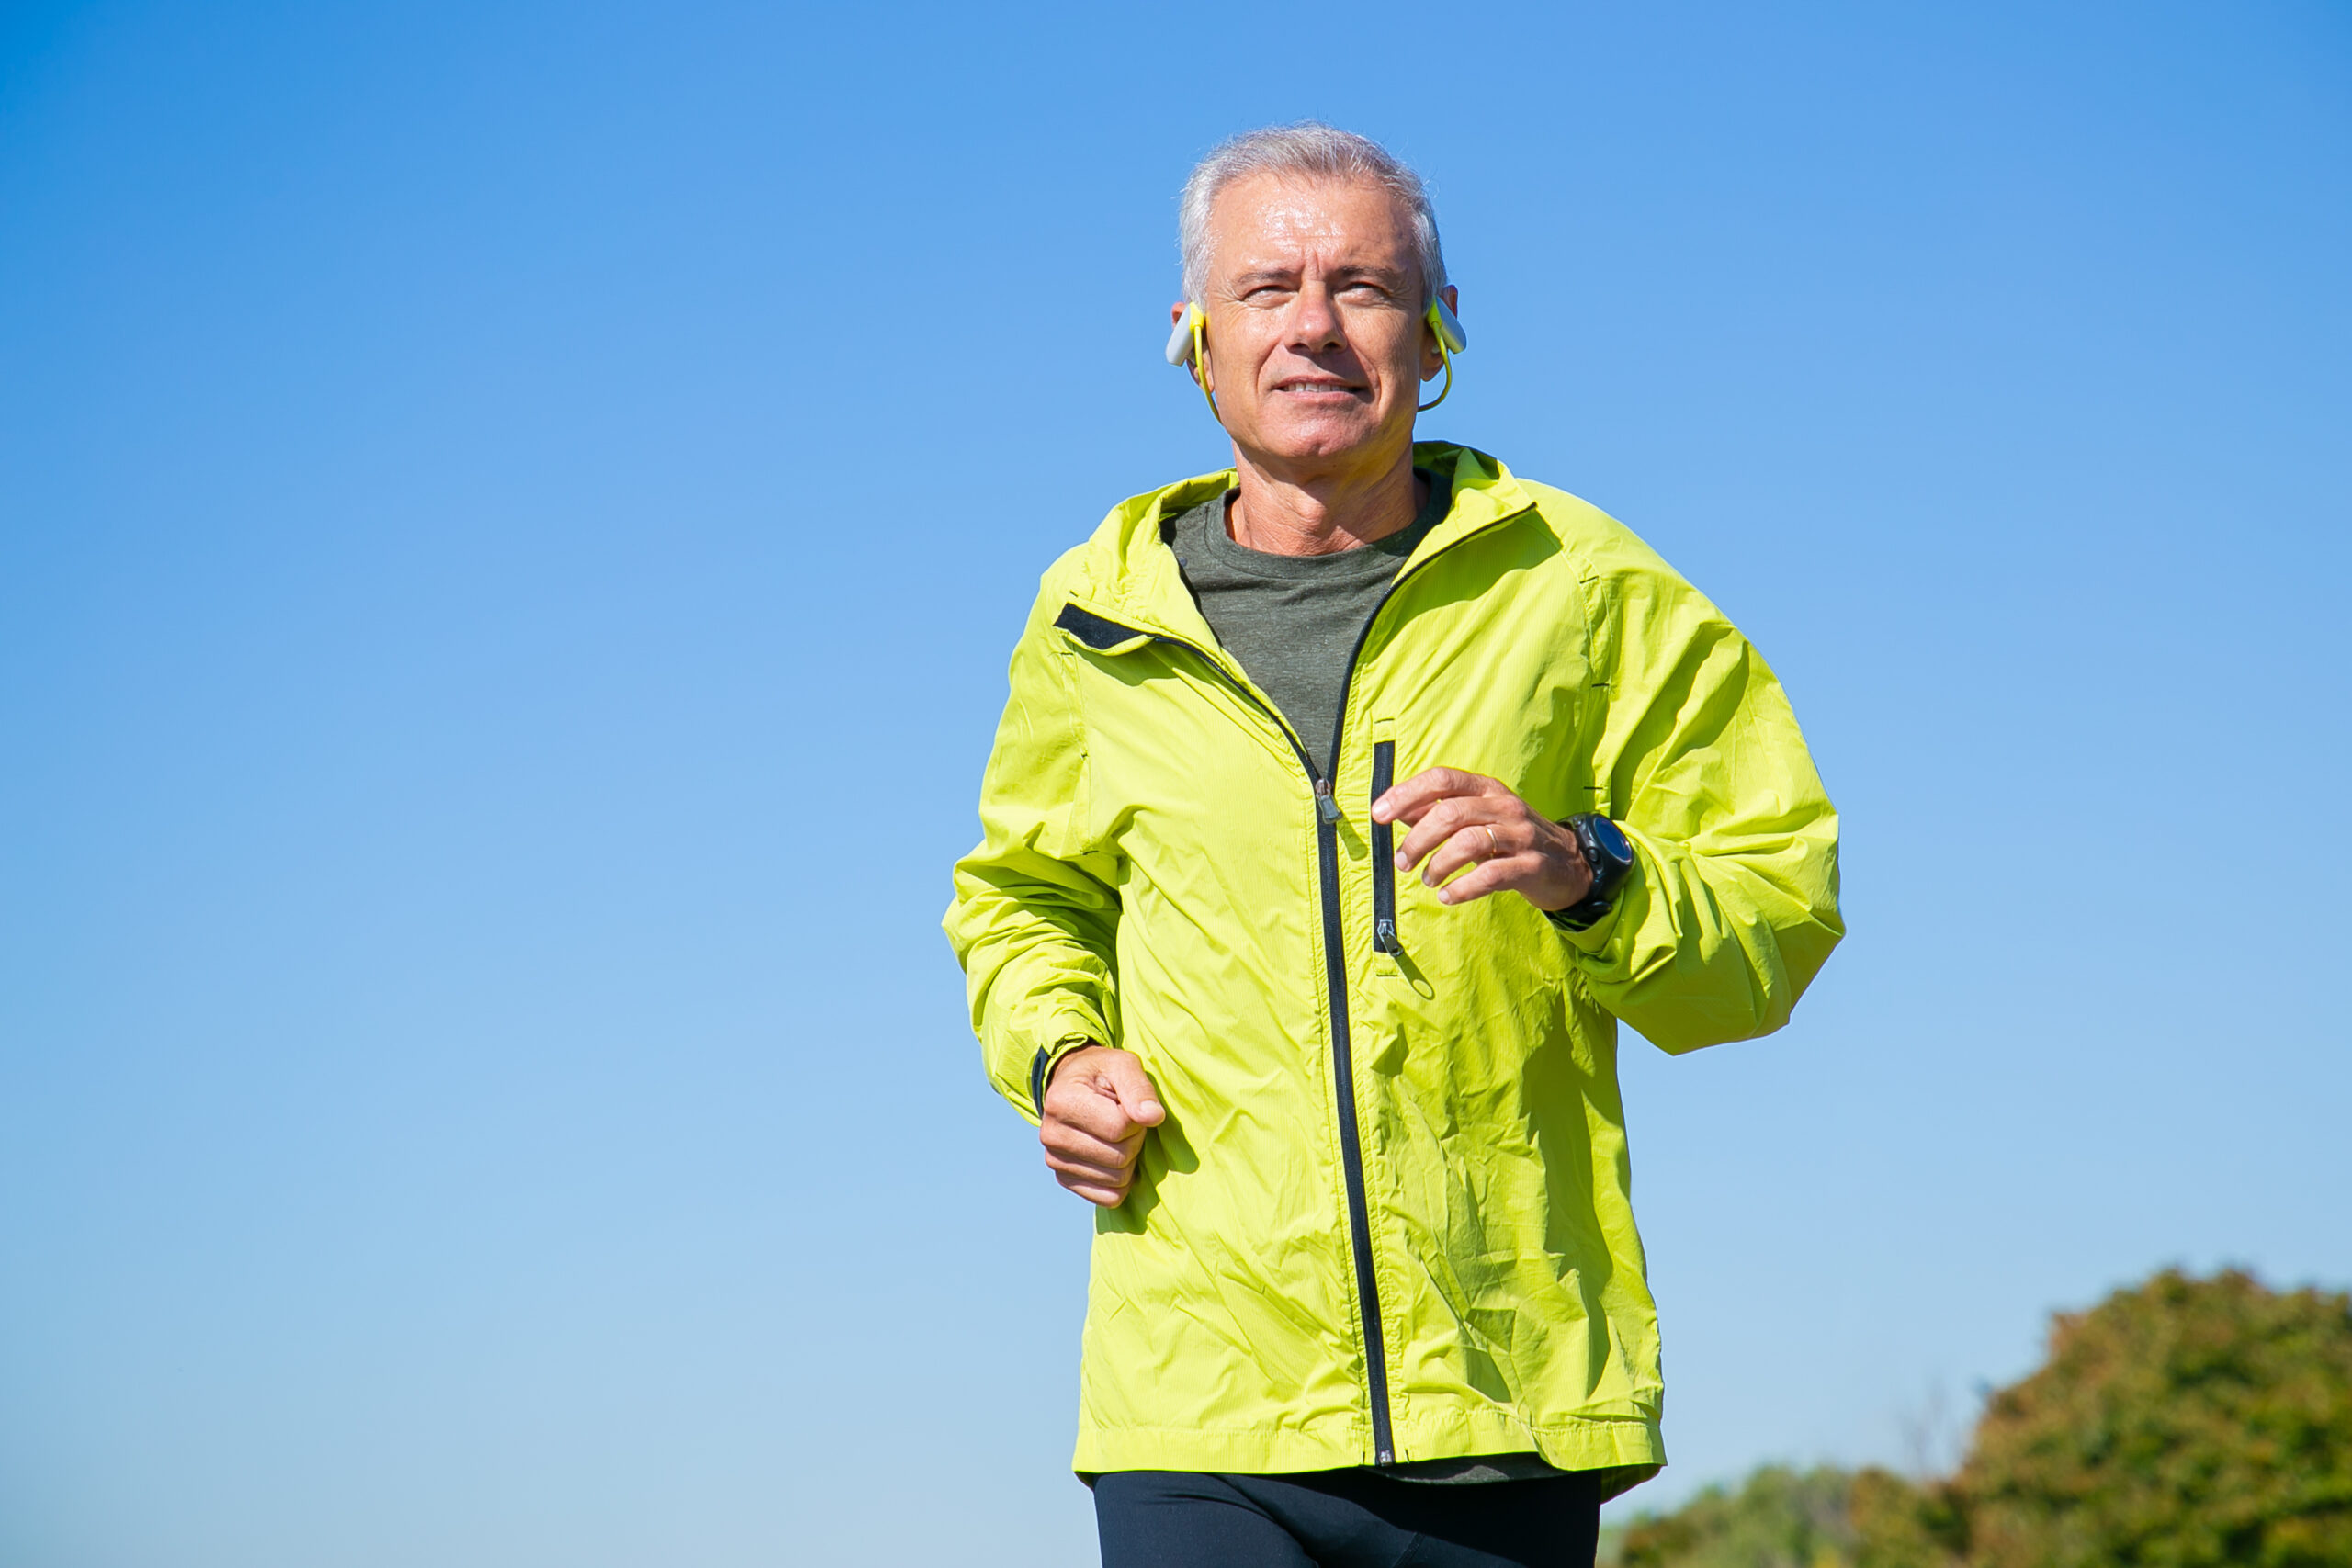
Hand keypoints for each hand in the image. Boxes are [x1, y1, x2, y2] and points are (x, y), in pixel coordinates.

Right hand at [1039, 1044, 1165, 1206]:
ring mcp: (1054, 1161)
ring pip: (1117, 1180)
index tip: (1129, 1105)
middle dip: (1134, 1139)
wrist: (1073, 1085)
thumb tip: (1154, 1117)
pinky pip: (1109, 1198)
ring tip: (1117, 1134)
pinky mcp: (1064, 1179)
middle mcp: (1051, 1135)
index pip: (1119, 1128)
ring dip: (1129, 1158)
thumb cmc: (1102, 1073)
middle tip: (1125, 1120)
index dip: (1137, 1118)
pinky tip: (1114, 1156)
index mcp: (1061, 1102)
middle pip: (1119, 1158)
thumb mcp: (1122, 1065)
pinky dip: (1121, 1181)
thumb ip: (1139, 1088)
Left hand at [1372, 767, 1592, 912]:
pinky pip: (1491, 875)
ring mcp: (1521, 835)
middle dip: (1417, 840)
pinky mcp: (1532, 866)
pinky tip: (1448, 896)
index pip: (1442, 779)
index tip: (1379, 814)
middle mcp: (1504, 806)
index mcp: (1486, 789)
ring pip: (1469, 842)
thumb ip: (1436, 811)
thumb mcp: (1476, 817)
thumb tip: (1395, 809)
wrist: (1570, 864)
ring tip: (1427, 879)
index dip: (1406, 794)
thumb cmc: (1511, 839)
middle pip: (1450, 813)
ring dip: (1438, 864)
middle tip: (1402, 862)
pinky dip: (1462, 888)